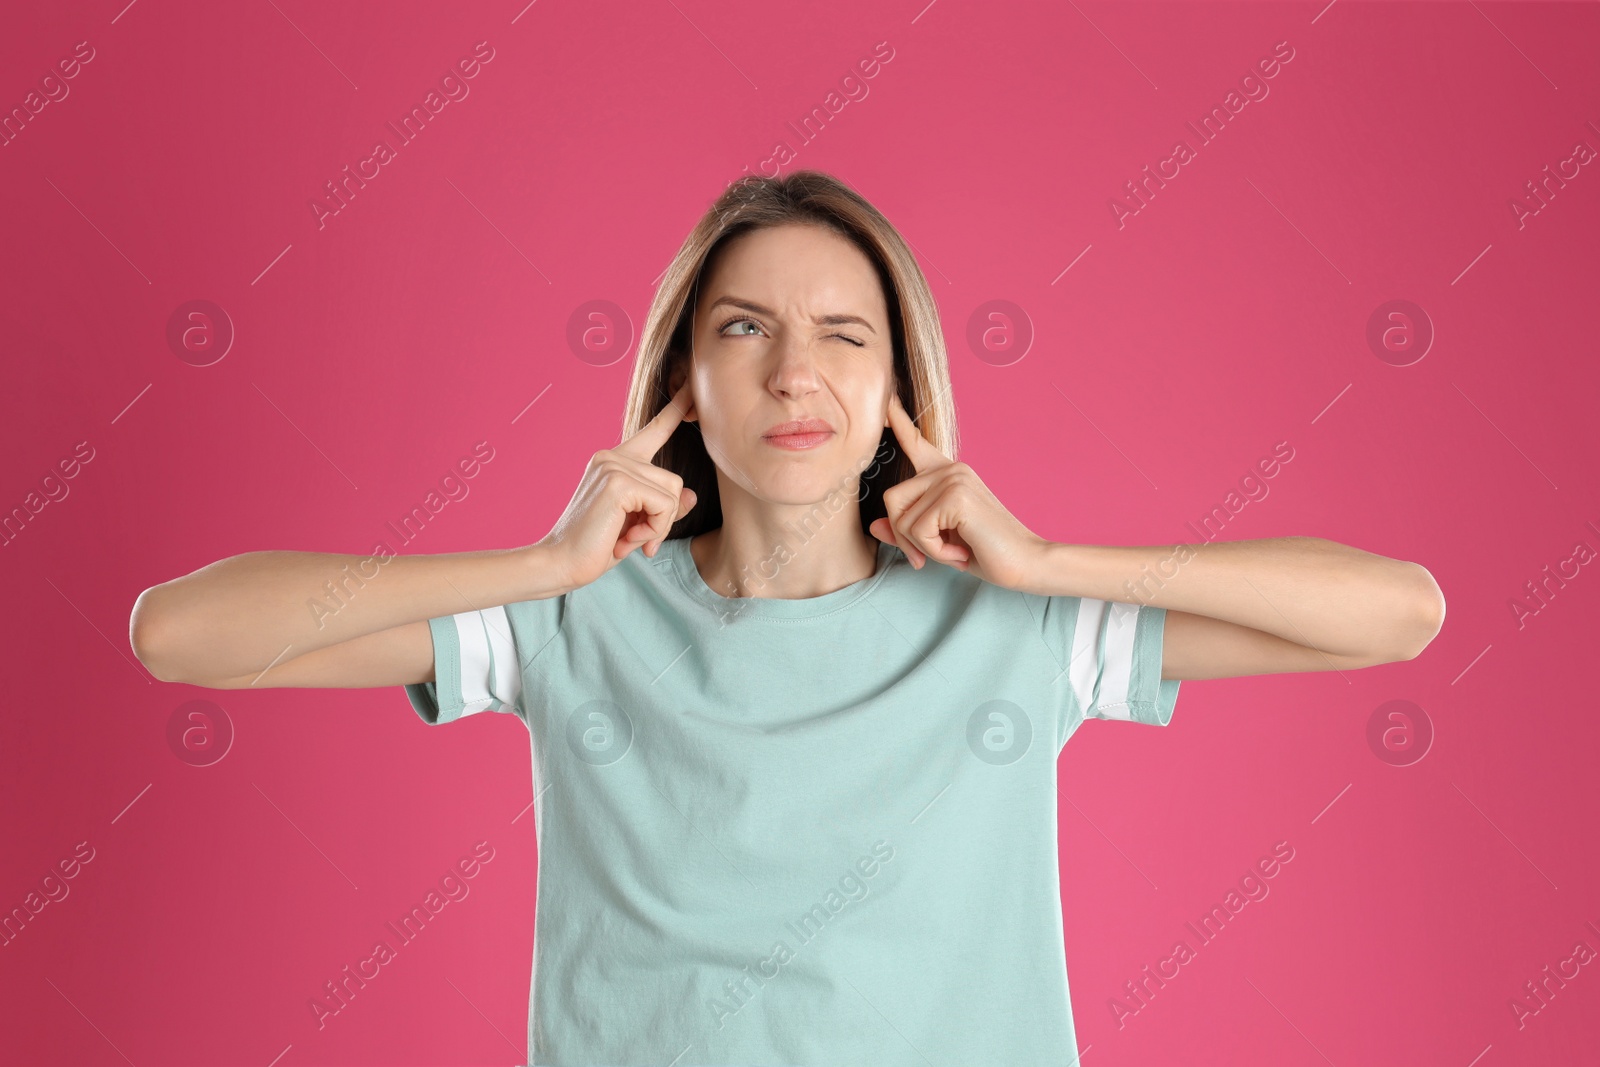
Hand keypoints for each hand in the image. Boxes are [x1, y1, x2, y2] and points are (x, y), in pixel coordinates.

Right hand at [537, 380, 698, 590]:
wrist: (560, 562)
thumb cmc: (594, 547)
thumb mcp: (636, 524)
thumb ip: (662, 507)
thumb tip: (691, 495)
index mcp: (615, 461)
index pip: (653, 431)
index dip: (675, 411)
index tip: (691, 389)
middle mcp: (613, 456)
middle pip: (673, 481)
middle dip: (664, 518)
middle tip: (638, 540)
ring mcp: (614, 465)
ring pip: (673, 494)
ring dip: (659, 527)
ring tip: (630, 540)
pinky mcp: (619, 482)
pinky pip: (665, 505)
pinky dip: (654, 530)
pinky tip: (628, 540)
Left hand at [868, 392, 1047, 590]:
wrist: (1026, 563)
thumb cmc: (987, 551)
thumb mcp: (938, 542)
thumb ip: (907, 532)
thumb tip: (873, 526)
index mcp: (947, 474)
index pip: (916, 442)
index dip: (897, 421)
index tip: (887, 397)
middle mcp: (949, 469)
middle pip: (892, 500)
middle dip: (904, 537)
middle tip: (931, 556)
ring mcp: (953, 479)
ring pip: (902, 519)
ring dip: (923, 548)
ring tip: (954, 551)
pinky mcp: (955, 495)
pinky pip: (918, 531)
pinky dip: (934, 552)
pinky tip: (960, 552)